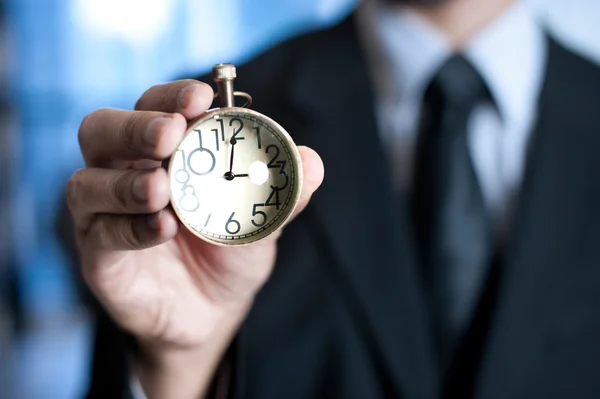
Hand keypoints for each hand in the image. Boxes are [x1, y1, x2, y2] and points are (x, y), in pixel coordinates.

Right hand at [67, 79, 323, 397]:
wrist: (212, 312)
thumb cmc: (231, 252)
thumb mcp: (262, 221)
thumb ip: (281, 193)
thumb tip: (311, 162)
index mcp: (164, 151)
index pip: (154, 106)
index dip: (171, 96)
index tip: (200, 98)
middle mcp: (125, 171)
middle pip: (102, 130)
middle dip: (135, 127)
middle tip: (170, 135)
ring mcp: (104, 213)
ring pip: (87, 182)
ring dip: (125, 181)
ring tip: (161, 189)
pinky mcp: (99, 255)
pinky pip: (101, 234)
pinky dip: (132, 228)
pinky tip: (164, 229)